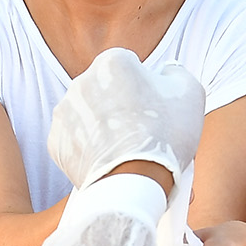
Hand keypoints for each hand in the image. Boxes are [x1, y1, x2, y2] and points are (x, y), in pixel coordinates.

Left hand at [47, 48, 205, 190]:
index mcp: (113, 62)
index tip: (152, 108)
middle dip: (120, 105)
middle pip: (106, 90)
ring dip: (103, 126)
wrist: (135, 183)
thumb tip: (167, 72)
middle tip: (140, 131)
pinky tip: (108, 159)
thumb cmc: (165, 136)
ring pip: (88, 114)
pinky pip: (75, 139)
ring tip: (125, 148)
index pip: (129, 67)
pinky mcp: (55, 141)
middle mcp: (81, 81)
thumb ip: (176, 73)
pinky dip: (88, 148)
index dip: (144, 88)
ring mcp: (65, 112)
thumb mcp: (190, 92)